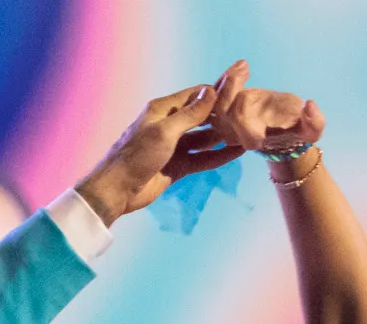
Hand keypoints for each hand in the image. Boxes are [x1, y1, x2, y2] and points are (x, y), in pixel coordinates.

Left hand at [73, 68, 244, 222]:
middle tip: (249, 112)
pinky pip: (201, 158)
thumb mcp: (165, 131)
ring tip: (248, 132)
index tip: (240, 90)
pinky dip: (217, 156)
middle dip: (224, 114)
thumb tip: (211, 91)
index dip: (217, 92)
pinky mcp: (177, 166)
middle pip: (202, 116)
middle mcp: (170, 124)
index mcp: (164, 109)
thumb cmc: (136, 156)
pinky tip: (235, 152)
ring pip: (204, 138)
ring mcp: (174, 146)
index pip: (196, 95)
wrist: (117, 190)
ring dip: (223, 136)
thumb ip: (190, 114)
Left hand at [212, 71, 321, 160]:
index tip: (247, 75)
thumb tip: (310, 106)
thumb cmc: (298, 132)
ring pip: (213, 104)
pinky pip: (215, 98)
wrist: (286, 134)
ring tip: (243, 66)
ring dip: (226, 81)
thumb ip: (314, 123)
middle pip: (219, 111)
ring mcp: (227, 126)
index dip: (238, 98)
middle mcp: (235, 134)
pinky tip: (242, 65)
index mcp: (252, 138)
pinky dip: (225, 80)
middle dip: (229, 86)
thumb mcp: (311, 131)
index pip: (237, 120)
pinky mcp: (225, 115)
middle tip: (243, 69)